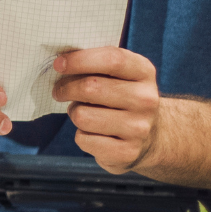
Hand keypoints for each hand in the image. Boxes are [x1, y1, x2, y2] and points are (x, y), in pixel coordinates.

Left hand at [52, 47, 160, 173]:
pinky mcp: (127, 152)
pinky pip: (84, 139)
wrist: (152, 136)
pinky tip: (93, 133)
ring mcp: (138, 128)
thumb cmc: (122, 97)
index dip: (80, 60)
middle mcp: (145, 99)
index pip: (112, 59)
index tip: (59, 64)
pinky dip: (81, 135)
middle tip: (59, 91)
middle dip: (66, 88)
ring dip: (74, 113)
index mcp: (144, 72)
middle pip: (91, 88)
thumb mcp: (120, 75)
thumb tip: (61, 63)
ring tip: (81, 112)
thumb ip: (96, 64)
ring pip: (82, 116)